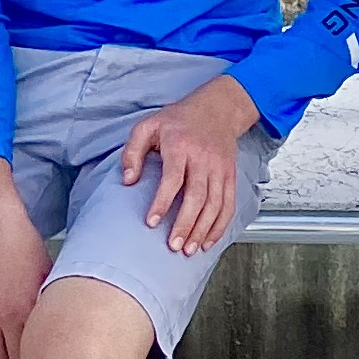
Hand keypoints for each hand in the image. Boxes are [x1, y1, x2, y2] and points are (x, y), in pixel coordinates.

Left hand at [122, 75, 261, 255]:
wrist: (217, 109)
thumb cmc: (178, 120)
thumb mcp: (148, 126)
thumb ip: (133, 152)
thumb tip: (128, 180)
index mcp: (180, 146)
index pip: (173, 179)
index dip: (162, 202)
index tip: (152, 222)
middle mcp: (203, 159)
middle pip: (197, 197)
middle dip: (186, 224)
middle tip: (173, 245)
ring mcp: (219, 169)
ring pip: (215, 205)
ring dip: (203, 230)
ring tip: (189, 250)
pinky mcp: (230, 176)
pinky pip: (228, 205)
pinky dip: (219, 226)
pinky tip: (208, 241)